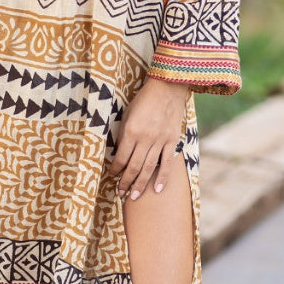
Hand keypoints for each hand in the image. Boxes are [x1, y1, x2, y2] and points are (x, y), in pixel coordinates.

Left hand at [109, 78, 189, 201]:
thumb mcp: (127, 113)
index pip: (121, 157)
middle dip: (125, 181)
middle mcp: (145, 138)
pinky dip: (162, 177)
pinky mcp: (172, 140)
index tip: (111, 176)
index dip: (115, 169)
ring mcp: (160, 141)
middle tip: (120, 192)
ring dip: (140, 183)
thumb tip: (120, 153)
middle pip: (134, 166)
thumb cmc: (144, 99)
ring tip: (133, 196)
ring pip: (149, 168)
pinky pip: (166, 163)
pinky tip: (156, 189)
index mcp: (132, 131)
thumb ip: (124, 134)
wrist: (167, 87)